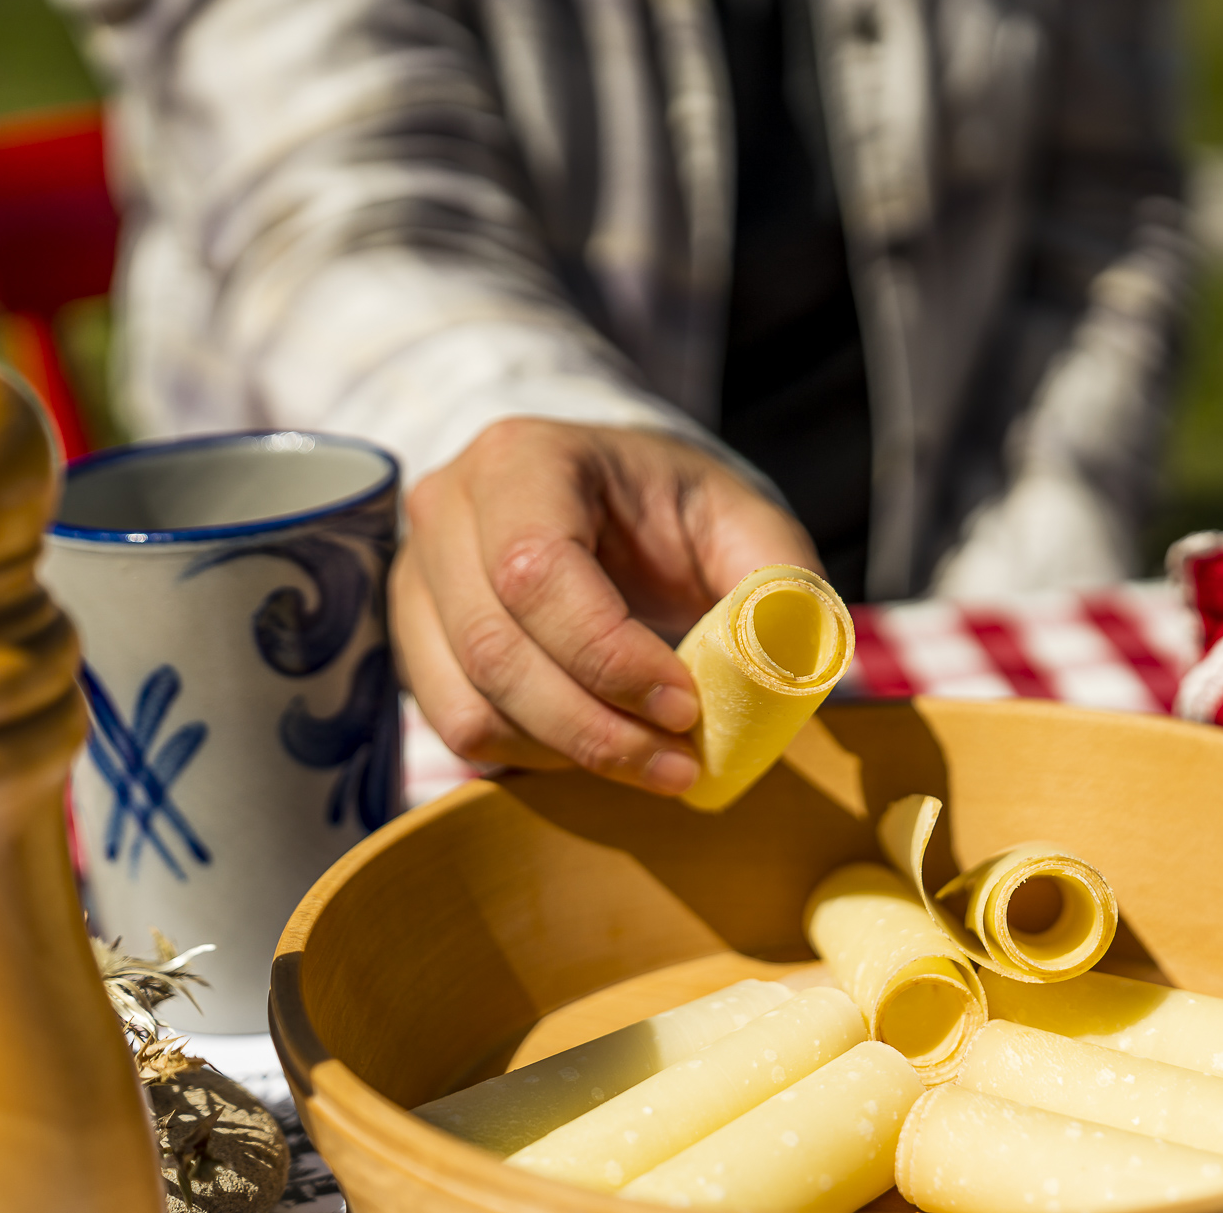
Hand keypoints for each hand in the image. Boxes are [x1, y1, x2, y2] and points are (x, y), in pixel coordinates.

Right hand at [391, 419, 818, 792]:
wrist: (611, 501)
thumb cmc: (676, 509)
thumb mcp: (743, 521)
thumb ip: (778, 580)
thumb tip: (808, 661)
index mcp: (522, 459)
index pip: (536, 572)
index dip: (609, 658)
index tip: (688, 708)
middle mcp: (446, 509)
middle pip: (496, 649)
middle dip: (597, 728)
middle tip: (682, 764)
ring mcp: (416, 574)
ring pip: (468, 703)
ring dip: (567, 754)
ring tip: (654, 763)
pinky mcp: (414, 637)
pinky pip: (455, 726)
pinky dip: (532, 758)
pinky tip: (600, 750)